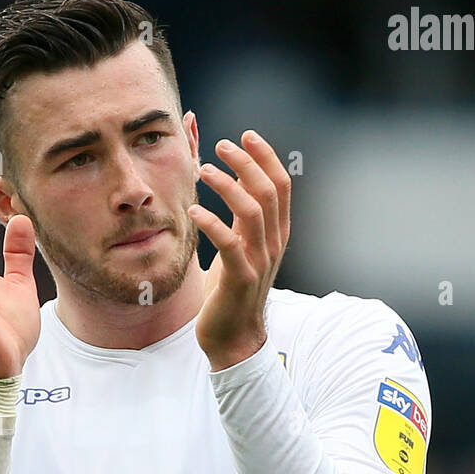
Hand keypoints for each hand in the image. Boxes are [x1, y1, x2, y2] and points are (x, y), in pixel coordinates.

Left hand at [188, 131, 290, 371]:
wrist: (233, 338)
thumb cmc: (230, 291)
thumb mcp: (239, 247)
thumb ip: (237, 216)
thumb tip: (228, 179)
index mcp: (276, 233)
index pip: (280, 185)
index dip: (266, 156)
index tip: (245, 136)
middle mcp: (273, 244)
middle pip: (268, 190)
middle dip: (246, 162)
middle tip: (220, 145)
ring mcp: (259, 261)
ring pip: (252, 211)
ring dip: (227, 184)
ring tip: (202, 170)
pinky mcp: (240, 278)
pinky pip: (229, 243)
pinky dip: (211, 221)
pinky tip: (193, 210)